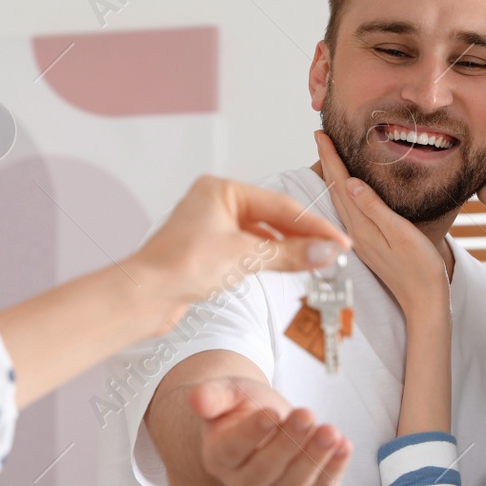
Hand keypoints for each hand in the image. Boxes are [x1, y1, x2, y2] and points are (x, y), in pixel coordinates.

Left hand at [134, 175, 350, 335]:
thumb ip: (289, 254)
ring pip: (261, 233)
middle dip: (303, 236)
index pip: (280, 206)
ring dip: (287, 248)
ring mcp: (211, 226)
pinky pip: (247, 248)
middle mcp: (215, 202)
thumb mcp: (245, 257)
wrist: (145, 295)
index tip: (340, 241)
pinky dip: (268, 257)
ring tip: (316, 261)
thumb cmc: (182, 266)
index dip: (313, 226)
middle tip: (334, 252)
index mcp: (222, 190)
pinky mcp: (208, 250)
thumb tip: (326, 252)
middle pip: (272, 217)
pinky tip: (286, 266)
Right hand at [185, 376, 351, 485]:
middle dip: (288, 444)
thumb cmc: (241, 408)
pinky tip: (344, 446)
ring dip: (315, 459)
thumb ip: (212, 396)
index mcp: (219, 457)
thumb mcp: (226, 393)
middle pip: (265, 470)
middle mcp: (243, 483)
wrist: (263, 423)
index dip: (251, 433)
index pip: (233, 450)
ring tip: (331, 432)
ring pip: (293, 484)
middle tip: (306, 414)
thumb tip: (197, 399)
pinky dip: (334, 470)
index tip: (270, 413)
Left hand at [313, 131, 447, 317]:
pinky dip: (343, 193)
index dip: (330, 158)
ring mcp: (359, 240)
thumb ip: (375, 208)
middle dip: (326, 162)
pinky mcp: (367, 245)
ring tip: (328, 156)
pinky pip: (348, 212)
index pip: (341, 184)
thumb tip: (352, 183)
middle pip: (335, 190)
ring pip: (339, 201)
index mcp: (361, 227)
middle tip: (319, 137)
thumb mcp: (401, 233)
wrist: (424, 300)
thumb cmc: (420, 268)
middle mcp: (354, 233)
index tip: (320, 135)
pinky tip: (345, 189)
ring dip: (333, 176)